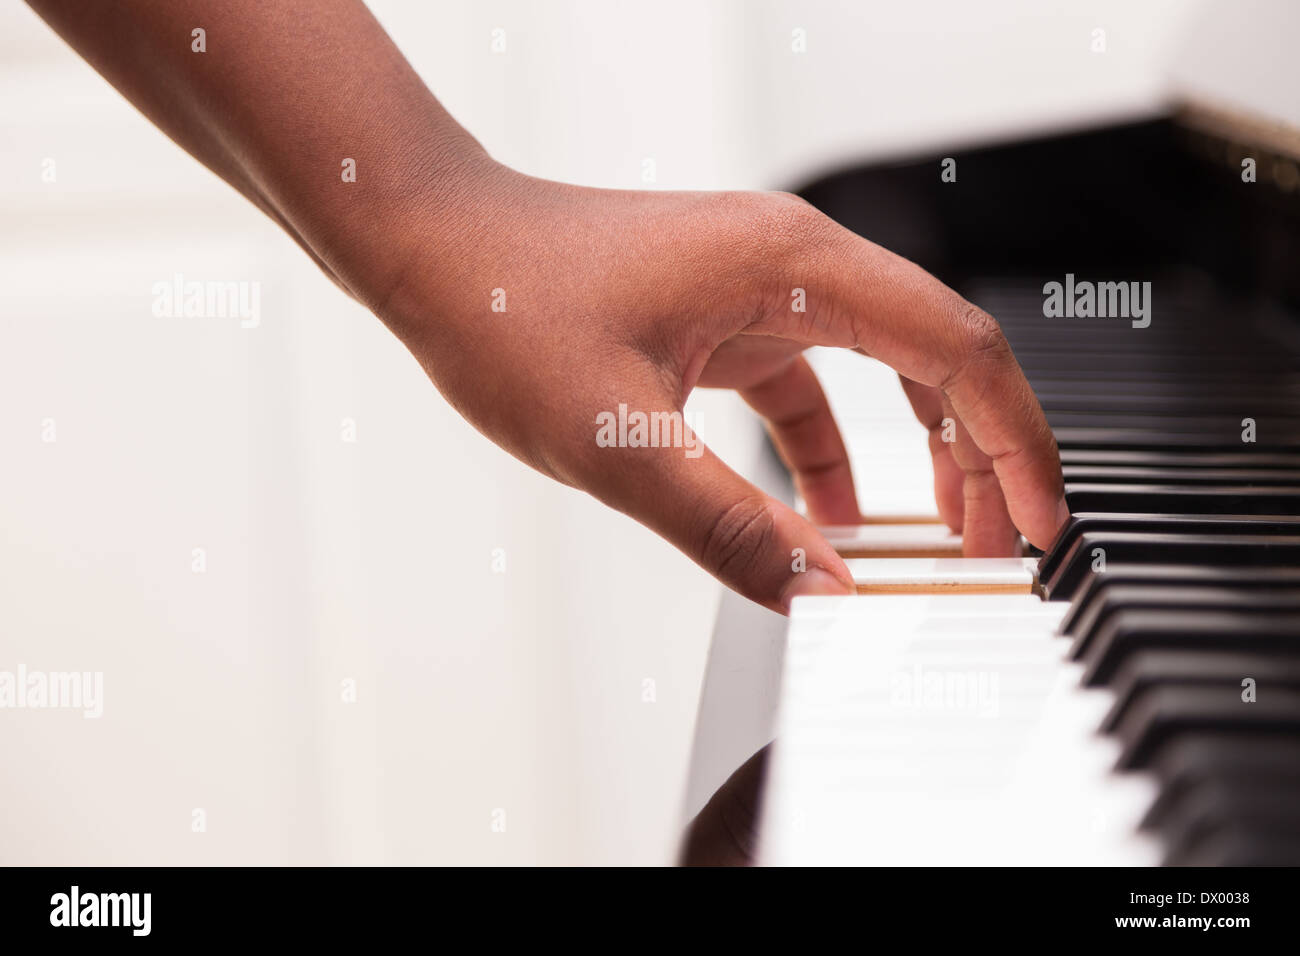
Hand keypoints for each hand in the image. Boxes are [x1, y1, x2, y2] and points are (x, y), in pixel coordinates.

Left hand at [374, 161, 1067, 612]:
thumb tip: (823, 595)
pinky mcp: (725, 316)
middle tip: (995, 551)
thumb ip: (728, 526)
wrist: (429, 245)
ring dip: (919, 452)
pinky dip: (834, 451)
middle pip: (938, 356)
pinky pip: (811, 384)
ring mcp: (761, 287)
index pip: (957, 350)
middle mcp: (793, 264)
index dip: (1017, 441)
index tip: (1039, 525)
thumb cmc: (504, 308)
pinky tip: (827, 515)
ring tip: (936, 538)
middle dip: (981, 457)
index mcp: (794, 268)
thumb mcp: (616, 442)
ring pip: (883, 369)